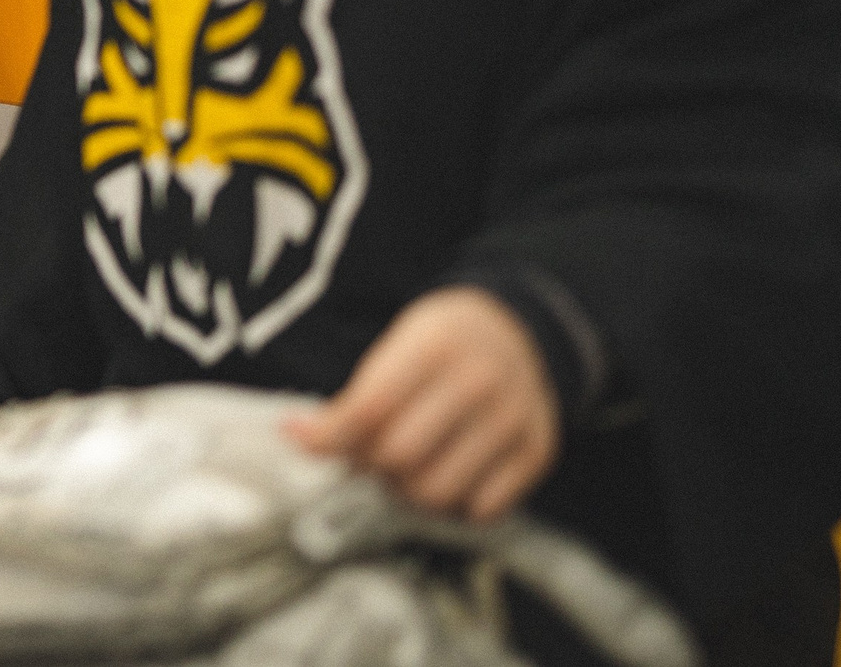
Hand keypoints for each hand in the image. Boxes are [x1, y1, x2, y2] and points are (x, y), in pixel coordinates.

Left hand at [284, 286, 559, 522]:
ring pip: (439, 492)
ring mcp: (513, 420)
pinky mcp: (537, 451)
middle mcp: (479, 383)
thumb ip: (356, 398)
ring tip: (402, 469)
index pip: (369, 409)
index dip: (330, 436)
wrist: (517, 331)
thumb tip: (302, 439)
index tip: (305, 441)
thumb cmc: (442, 344)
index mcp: (434, 347)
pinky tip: (445, 475)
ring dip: (407, 492)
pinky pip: (482, 508)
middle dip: (368, 465)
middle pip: (400, 457)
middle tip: (363, 456)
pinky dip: (455, 504)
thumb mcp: (395, 348)